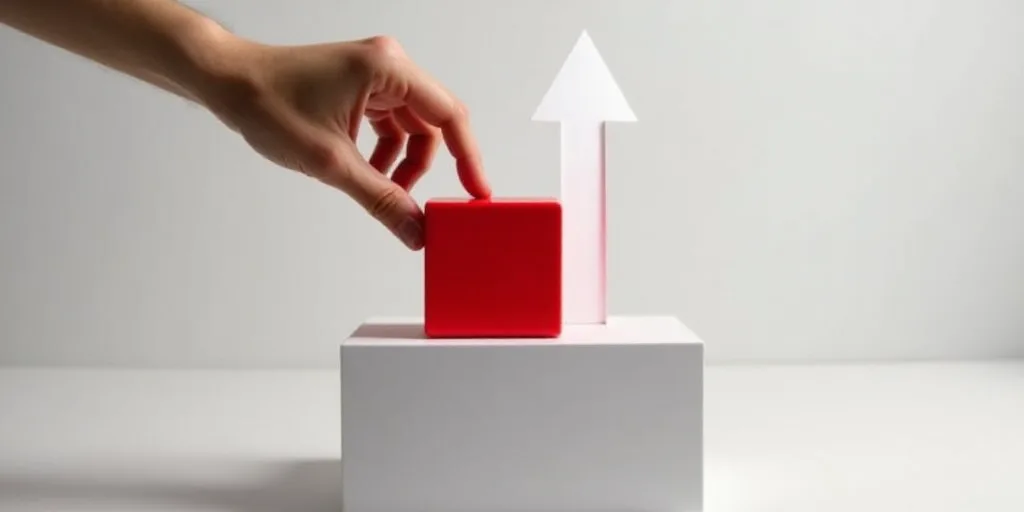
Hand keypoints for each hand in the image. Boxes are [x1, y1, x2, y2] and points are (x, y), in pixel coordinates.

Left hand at [202, 35, 491, 249]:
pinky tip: (368, 173)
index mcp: (387, 68)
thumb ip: (381, 199)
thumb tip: (415, 229)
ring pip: (412, 127)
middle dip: (425, 168)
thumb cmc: (267, 102)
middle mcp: (387, 64)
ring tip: (382, 190)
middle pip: (432, 124)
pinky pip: (391, 124)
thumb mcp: (331, 163)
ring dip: (403, 163)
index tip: (477, 193)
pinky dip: (386, 153)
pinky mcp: (361, 84)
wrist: (227, 83)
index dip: (469, 158)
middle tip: (420, 205)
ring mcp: (375, 73)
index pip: (449, 115)